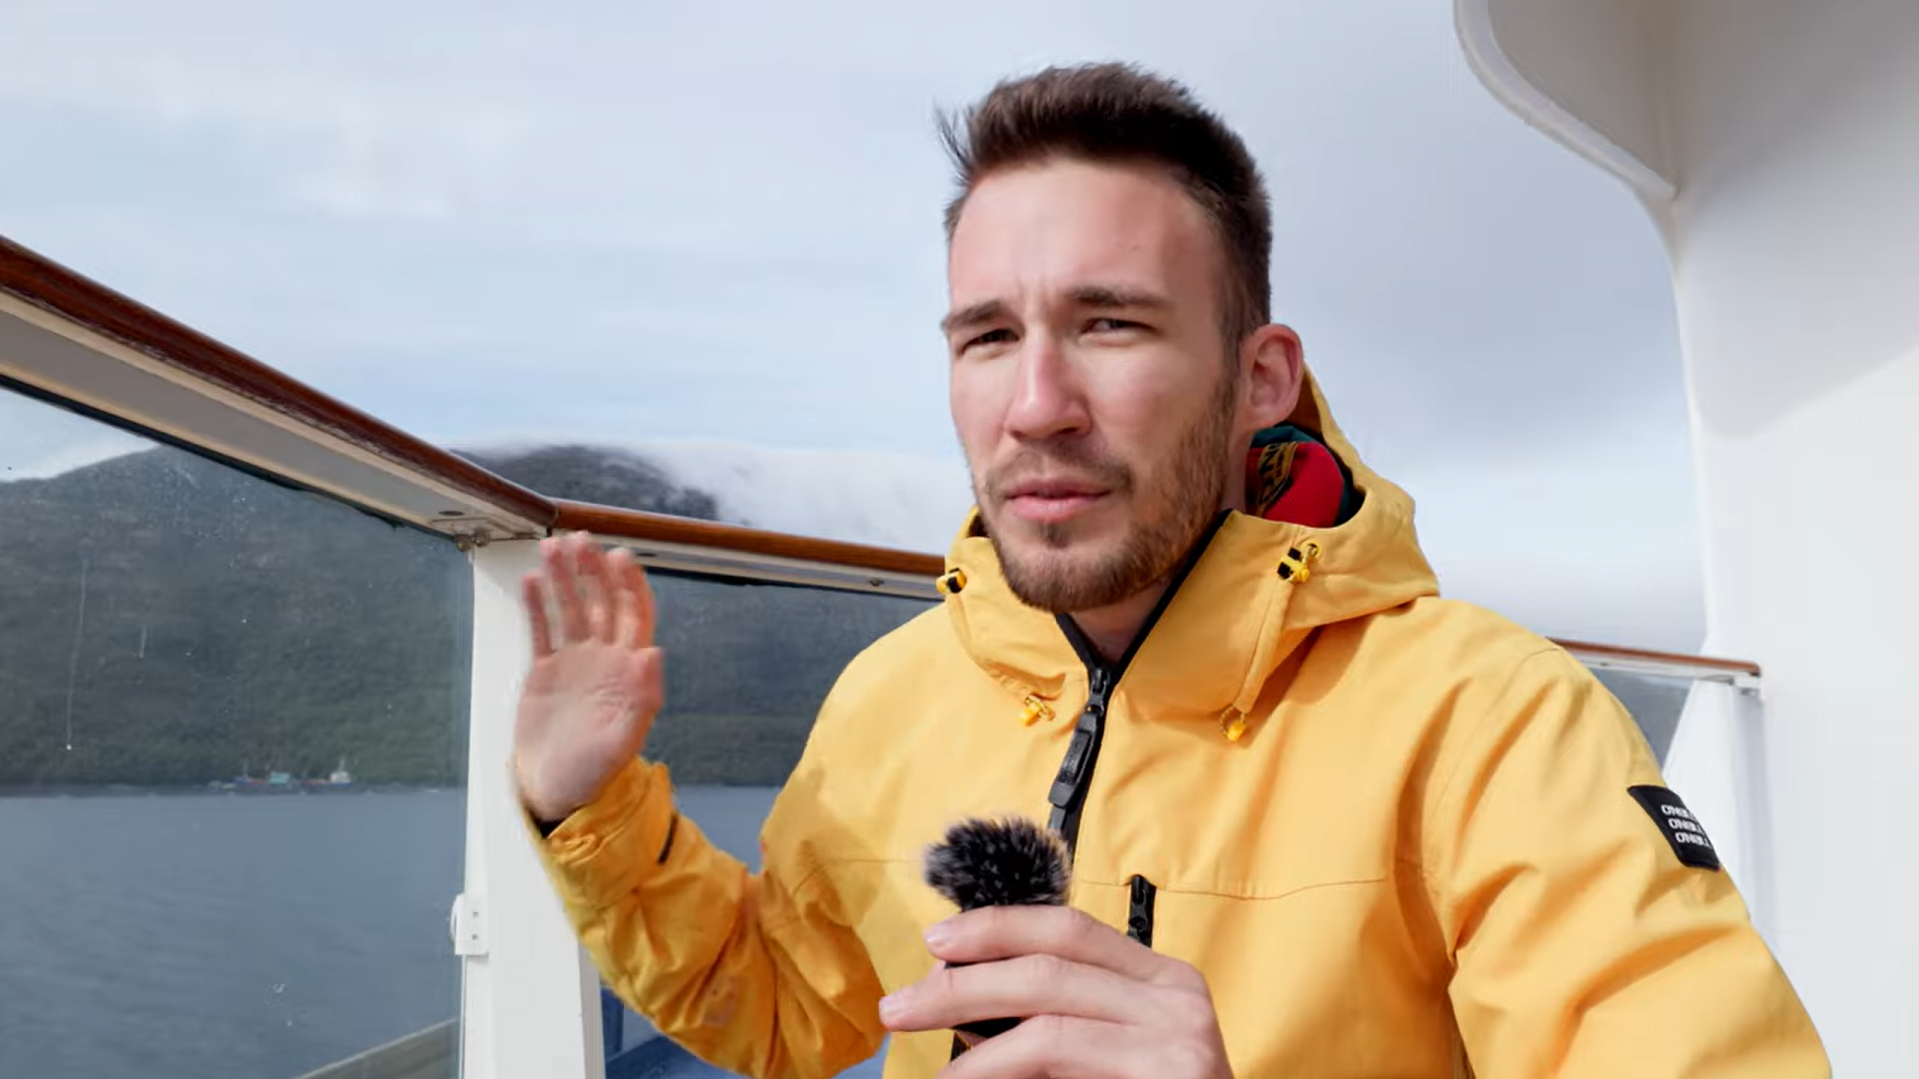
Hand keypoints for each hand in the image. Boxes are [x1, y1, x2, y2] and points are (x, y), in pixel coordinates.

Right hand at [512, 531, 663, 822]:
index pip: (636, 615)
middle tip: (579, 540)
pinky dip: (538, 604)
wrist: (556, 788)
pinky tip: (533, 579)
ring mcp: (575, 662)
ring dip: (564, 578)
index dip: (629, 585)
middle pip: (602, 602)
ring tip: (552, 546)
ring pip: (572, 609)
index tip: (618, 556)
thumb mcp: (622, 739)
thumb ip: (642, 697)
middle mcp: (604, 659)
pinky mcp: (546, 671)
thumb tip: (655, 652)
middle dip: (592, 570)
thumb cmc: (594, 771)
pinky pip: (543, 629)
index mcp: (629, 671)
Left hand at [878, 905, 1232, 1078]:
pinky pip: (1062, 1069)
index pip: (1068, 928)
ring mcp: (1178, 1044)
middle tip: (902, 1006)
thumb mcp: (1117, 1044)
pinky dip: (1003, 1077)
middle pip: (1048, 969)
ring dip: (975, 1053)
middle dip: (961, 984)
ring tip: (937, 1076)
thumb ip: (1063, 1014)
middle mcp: (1175, 999)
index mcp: (1162, 977)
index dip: (996, 927)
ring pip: (1048, 1028)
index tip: (937, 941)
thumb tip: (963, 998)